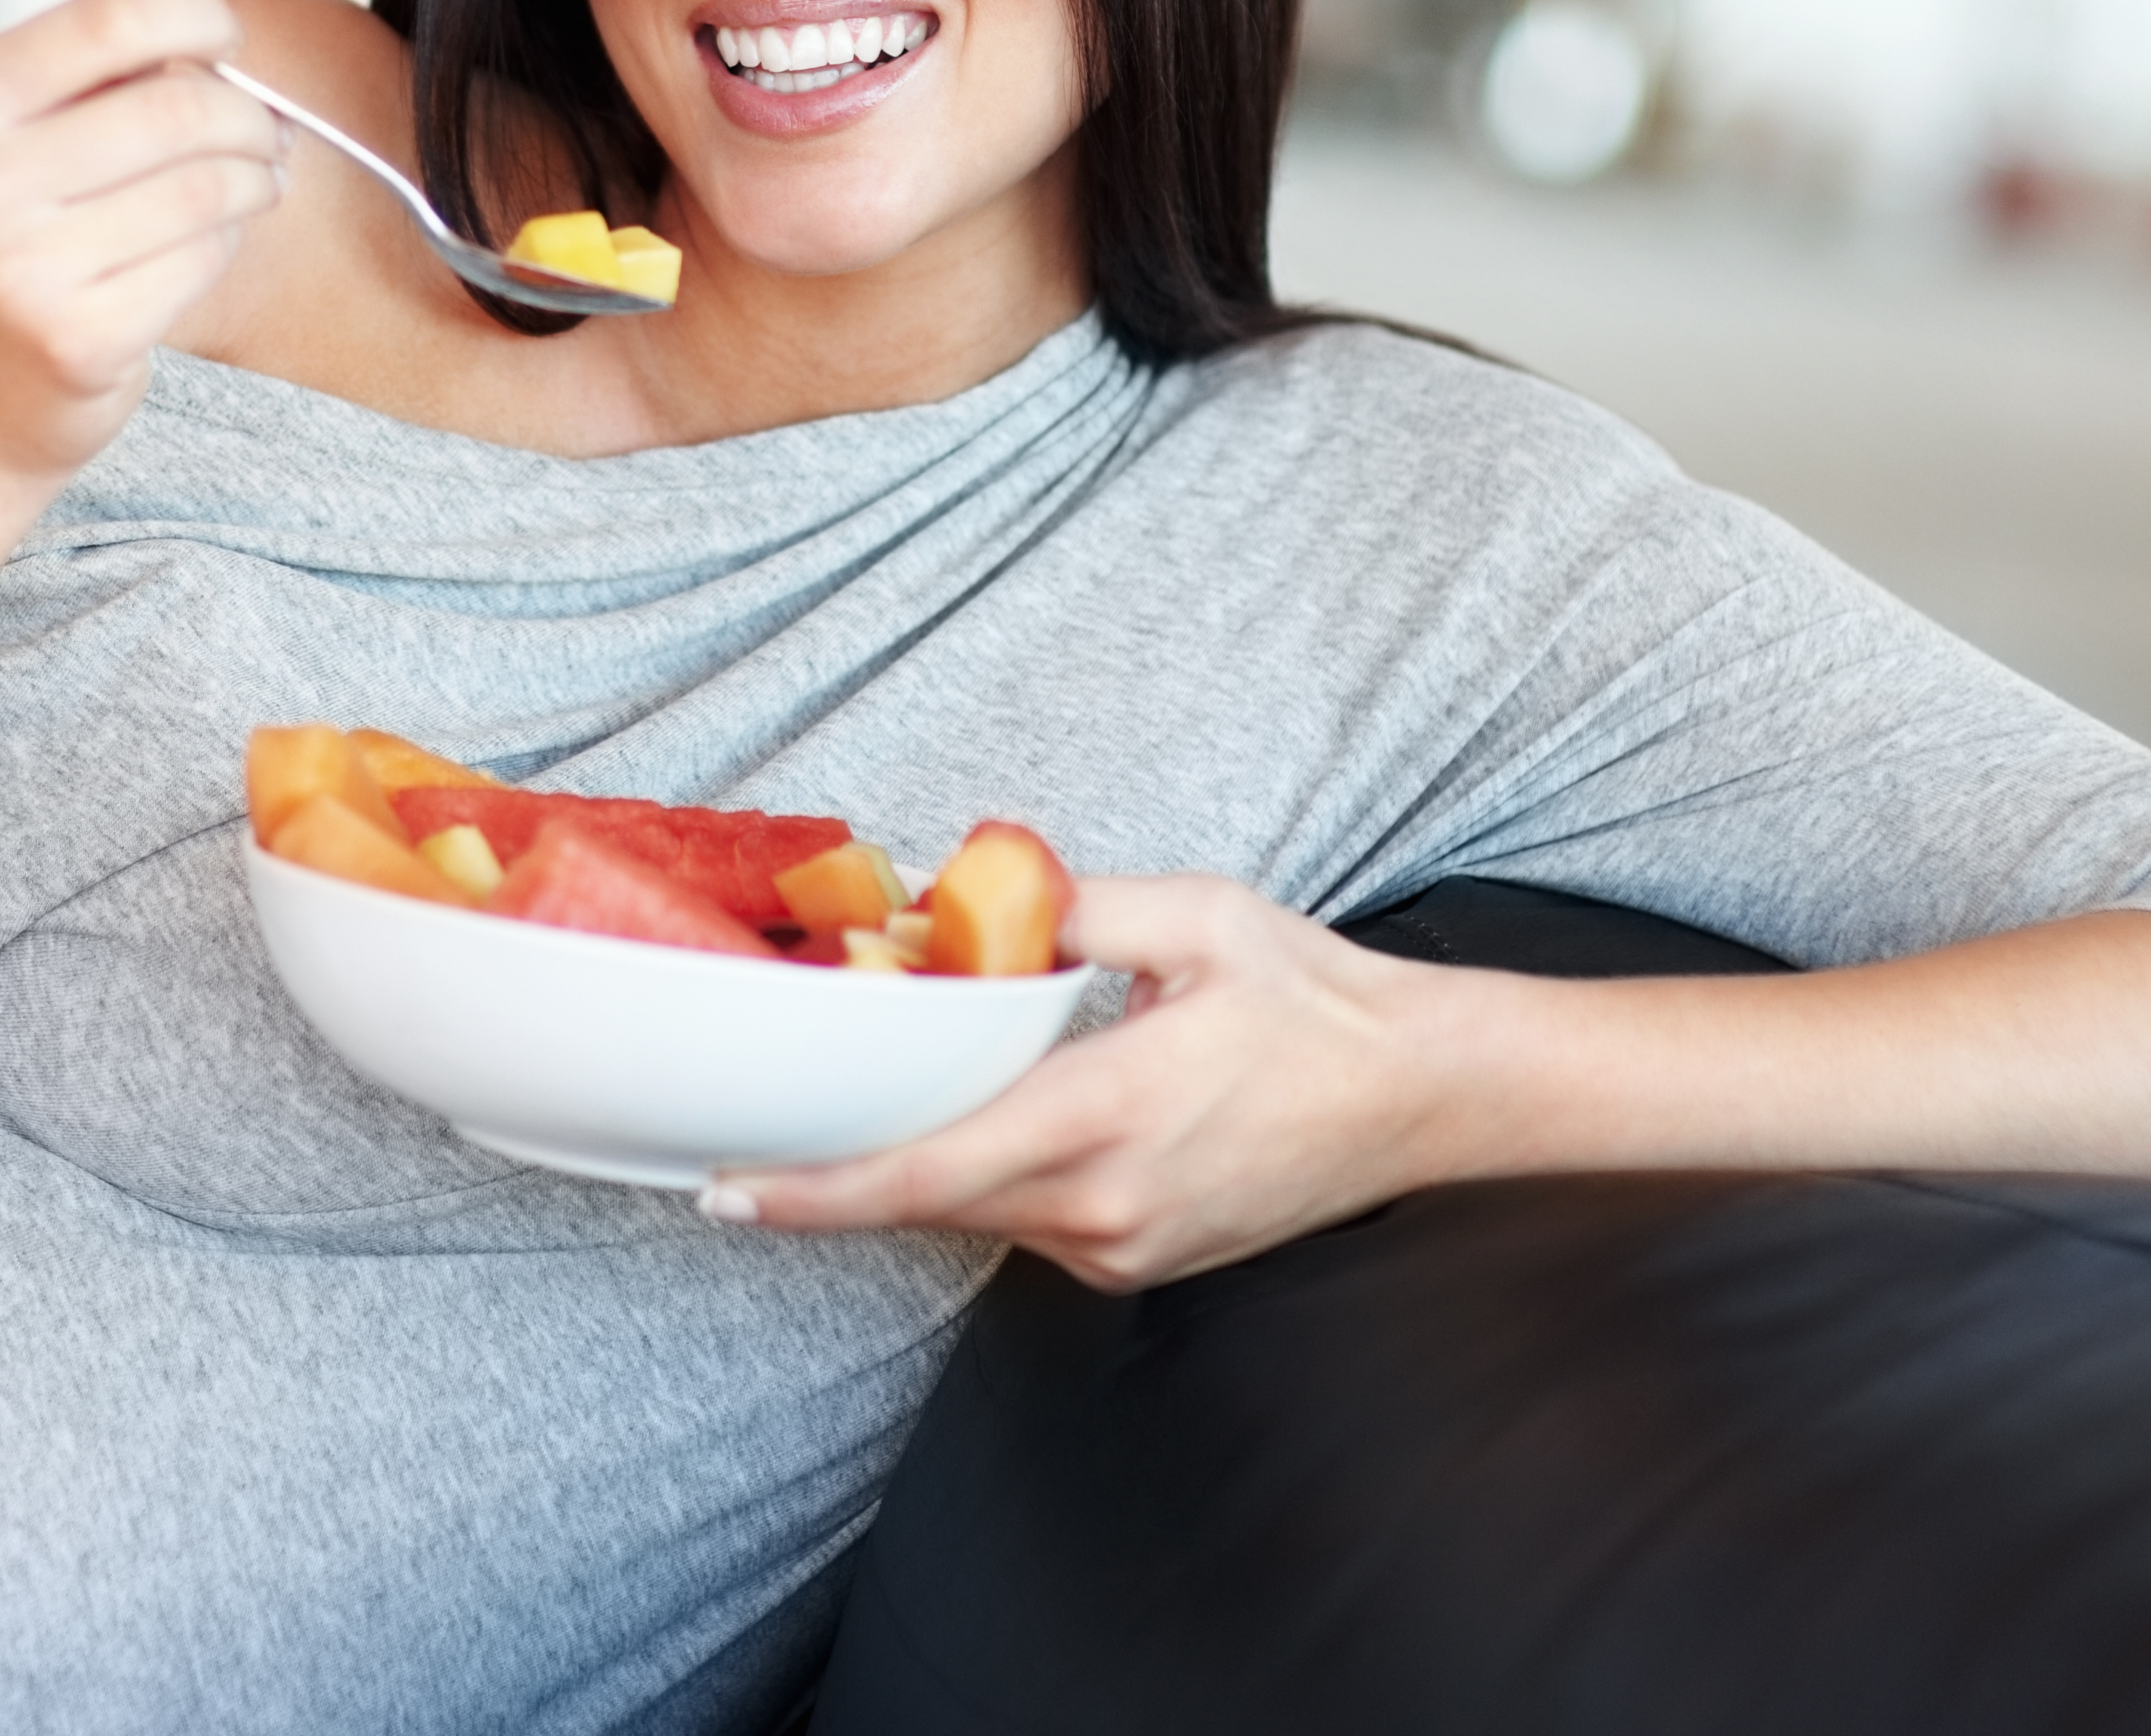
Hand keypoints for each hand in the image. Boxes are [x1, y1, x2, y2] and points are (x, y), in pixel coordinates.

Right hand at [0, 0, 288, 484]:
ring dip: (253, 181)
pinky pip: (201, 261)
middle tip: (259, 133)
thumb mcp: (54, 108)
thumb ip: (130, 14)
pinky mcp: (73, 339)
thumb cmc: (25, 227)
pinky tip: (198, 251)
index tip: (222, 39)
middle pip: (180, 109)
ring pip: (206, 188)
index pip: (116, 17)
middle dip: (247, 117)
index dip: (201, 19)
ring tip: (244, 184)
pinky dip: (222, 248)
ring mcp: (20, 266)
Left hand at [710, 876, 1497, 1291]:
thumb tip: (953, 886)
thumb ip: (1068, 908)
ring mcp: (1123, 1247)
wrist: (1419, 1095)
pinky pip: (1027, 1226)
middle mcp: (1104, 1205)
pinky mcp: (1138, 1263)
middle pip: (927, 1202)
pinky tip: (980, 1125)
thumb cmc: (1315, 1001)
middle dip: (833, 1175)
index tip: (731, 1189)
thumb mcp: (1194, 917)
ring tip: (866, 1109)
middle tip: (746, 1141)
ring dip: (913, 1170)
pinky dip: (983, 1179)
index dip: (816, 1190)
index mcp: (1105, 1116)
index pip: (925, 1174)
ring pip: (973, 1216)